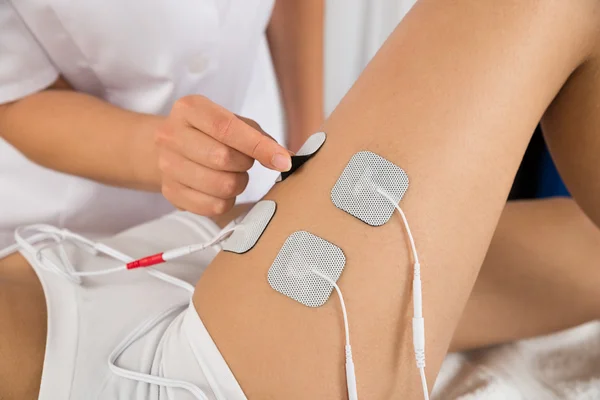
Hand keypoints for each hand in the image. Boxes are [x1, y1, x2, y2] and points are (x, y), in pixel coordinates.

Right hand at [155, 95, 291, 215]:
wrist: (170, 147)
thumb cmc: (210, 133)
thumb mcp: (233, 122)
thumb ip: (259, 137)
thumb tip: (286, 159)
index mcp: (190, 109)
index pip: (226, 128)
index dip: (258, 146)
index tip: (283, 160)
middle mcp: (171, 135)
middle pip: (223, 159)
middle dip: (245, 164)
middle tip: (244, 162)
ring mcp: (167, 166)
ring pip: (221, 186)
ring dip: (237, 184)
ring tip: (231, 174)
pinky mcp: (170, 192)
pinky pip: (213, 206)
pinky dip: (227, 200)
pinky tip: (220, 188)